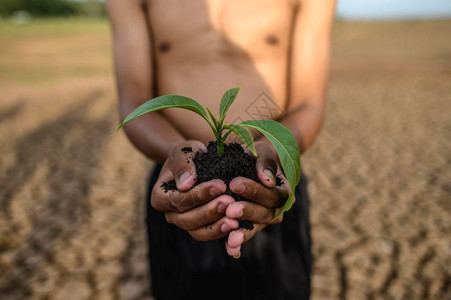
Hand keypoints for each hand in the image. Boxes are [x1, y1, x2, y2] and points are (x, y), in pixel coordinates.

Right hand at [151, 140, 238, 240]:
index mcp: (160, 197)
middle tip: (230, 202)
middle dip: (210, 211)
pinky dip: (223, 233)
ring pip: (198, 232)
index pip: (178, 200)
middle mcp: (170, 214)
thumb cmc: (189, 155)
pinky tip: (237, 226)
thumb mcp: (184, 151)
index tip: (220, 185)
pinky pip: (210, 235)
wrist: (200, 163)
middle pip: (188, 220)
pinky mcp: (201, 229)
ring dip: (217, 227)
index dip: (199, 195)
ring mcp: (185, 224)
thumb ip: (182, 164)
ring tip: (235, 220)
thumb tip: (185, 184)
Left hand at [225, 141, 290, 257]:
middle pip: (266, 213)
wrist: (246, 163)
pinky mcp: (249, 226)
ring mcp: (263, 219)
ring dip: (243, 233)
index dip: (255, 191)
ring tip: (231, 239)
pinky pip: (245, 235)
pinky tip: (230, 249)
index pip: (273, 194)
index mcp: (284, 190)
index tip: (234, 183)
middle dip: (247, 211)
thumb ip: (265, 163)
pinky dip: (238, 244)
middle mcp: (277, 207)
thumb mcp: (261, 152)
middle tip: (229, 209)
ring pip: (256, 227)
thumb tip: (267, 181)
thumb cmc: (255, 155)